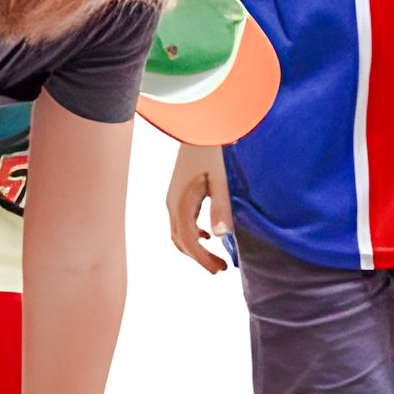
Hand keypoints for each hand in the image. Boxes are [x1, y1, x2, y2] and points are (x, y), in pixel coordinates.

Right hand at [165, 142, 231, 272]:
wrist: (198, 123)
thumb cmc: (211, 148)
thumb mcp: (220, 178)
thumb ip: (221, 206)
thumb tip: (221, 236)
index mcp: (181, 203)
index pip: (188, 241)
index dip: (202, 259)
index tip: (219, 270)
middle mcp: (172, 203)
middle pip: (181, 241)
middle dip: (199, 258)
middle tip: (220, 268)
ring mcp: (173, 197)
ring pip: (179, 232)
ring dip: (195, 247)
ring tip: (215, 256)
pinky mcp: (178, 192)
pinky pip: (181, 220)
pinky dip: (193, 233)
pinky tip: (208, 233)